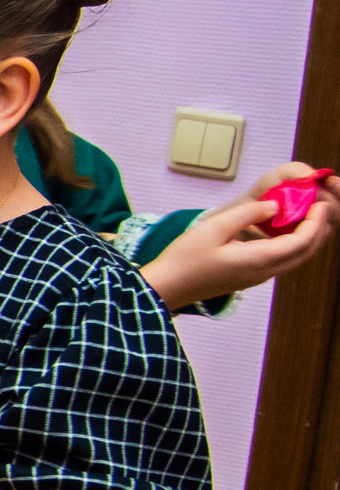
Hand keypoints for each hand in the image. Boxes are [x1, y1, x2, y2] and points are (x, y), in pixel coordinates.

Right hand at [141, 162, 339, 308]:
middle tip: (321, 207)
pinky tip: (287, 231)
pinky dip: (296, 245)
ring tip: (309, 216)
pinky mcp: (251, 277)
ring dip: (310, 238)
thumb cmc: (185, 258)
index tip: (320, 203)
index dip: (315, 222)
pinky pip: (284, 261)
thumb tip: (275, 206)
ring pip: (297, 259)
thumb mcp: (214, 228)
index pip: (301, 241)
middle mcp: (265, 272)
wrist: (167, 287)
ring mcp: (259, 277)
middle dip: (319, 230)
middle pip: (306, 253)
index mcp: (258, 259)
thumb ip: (248, 214)